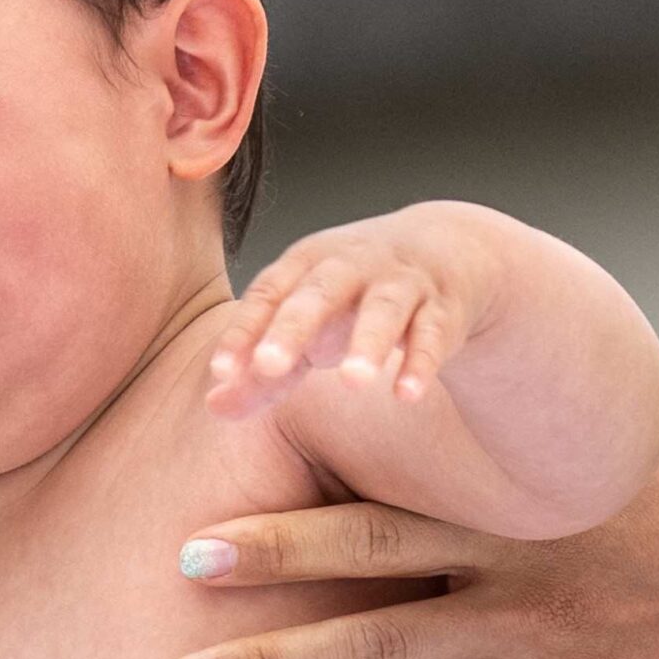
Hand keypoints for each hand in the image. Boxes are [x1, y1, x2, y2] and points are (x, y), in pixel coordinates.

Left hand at [206, 201, 498, 417]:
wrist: (445, 251)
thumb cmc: (351, 300)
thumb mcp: (303, 328)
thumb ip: (260, 370)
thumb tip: (213, 407)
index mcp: (304, 266)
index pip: (266, 295)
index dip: (242, 332)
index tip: (220, 371)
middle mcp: (350, 266)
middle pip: (318, 292)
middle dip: (292, 327)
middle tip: (268, 367)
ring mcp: (400, 283)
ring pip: (384, 309)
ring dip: (368, 343)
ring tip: (353, 383)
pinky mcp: (443, 307)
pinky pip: (433, 334)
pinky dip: (421, 363)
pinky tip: (408, 395)